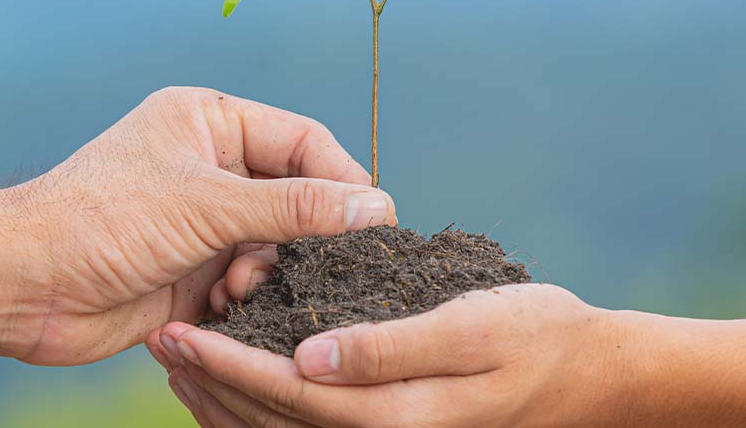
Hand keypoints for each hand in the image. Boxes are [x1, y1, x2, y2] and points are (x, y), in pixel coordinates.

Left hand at [0, 87, 395, 364]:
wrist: (24, 286)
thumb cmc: (101, 221)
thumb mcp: (206, 204)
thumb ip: (296, 207)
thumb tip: (374, 208)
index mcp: (210, 122)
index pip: (304, 141)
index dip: (343, 179)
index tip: (375, 222)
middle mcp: (211, 166)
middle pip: (297, 195)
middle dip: (302, 234)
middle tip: (312, 265)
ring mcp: (204, 219)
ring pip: (278, 244)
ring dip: (268, 270)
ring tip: (239, 286)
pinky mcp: (196, 268)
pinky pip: (251, 280)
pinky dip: (247, 296)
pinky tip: (221, 305)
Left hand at [147, 284, 650, 426]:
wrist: (585, 375)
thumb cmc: (537, 336)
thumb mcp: (471, 326)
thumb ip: (390, 345)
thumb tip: (309, 357)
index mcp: (393, 414)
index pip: (289, 391)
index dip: (228, 363)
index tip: (179, 331)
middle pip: (272, 416)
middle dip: (211, 378)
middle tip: (160, 338)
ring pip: (280, 425)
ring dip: (224, 393)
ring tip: (179, 355)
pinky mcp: (387, 424)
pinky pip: (306, 425)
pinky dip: (260, 406)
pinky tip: (235, 379)